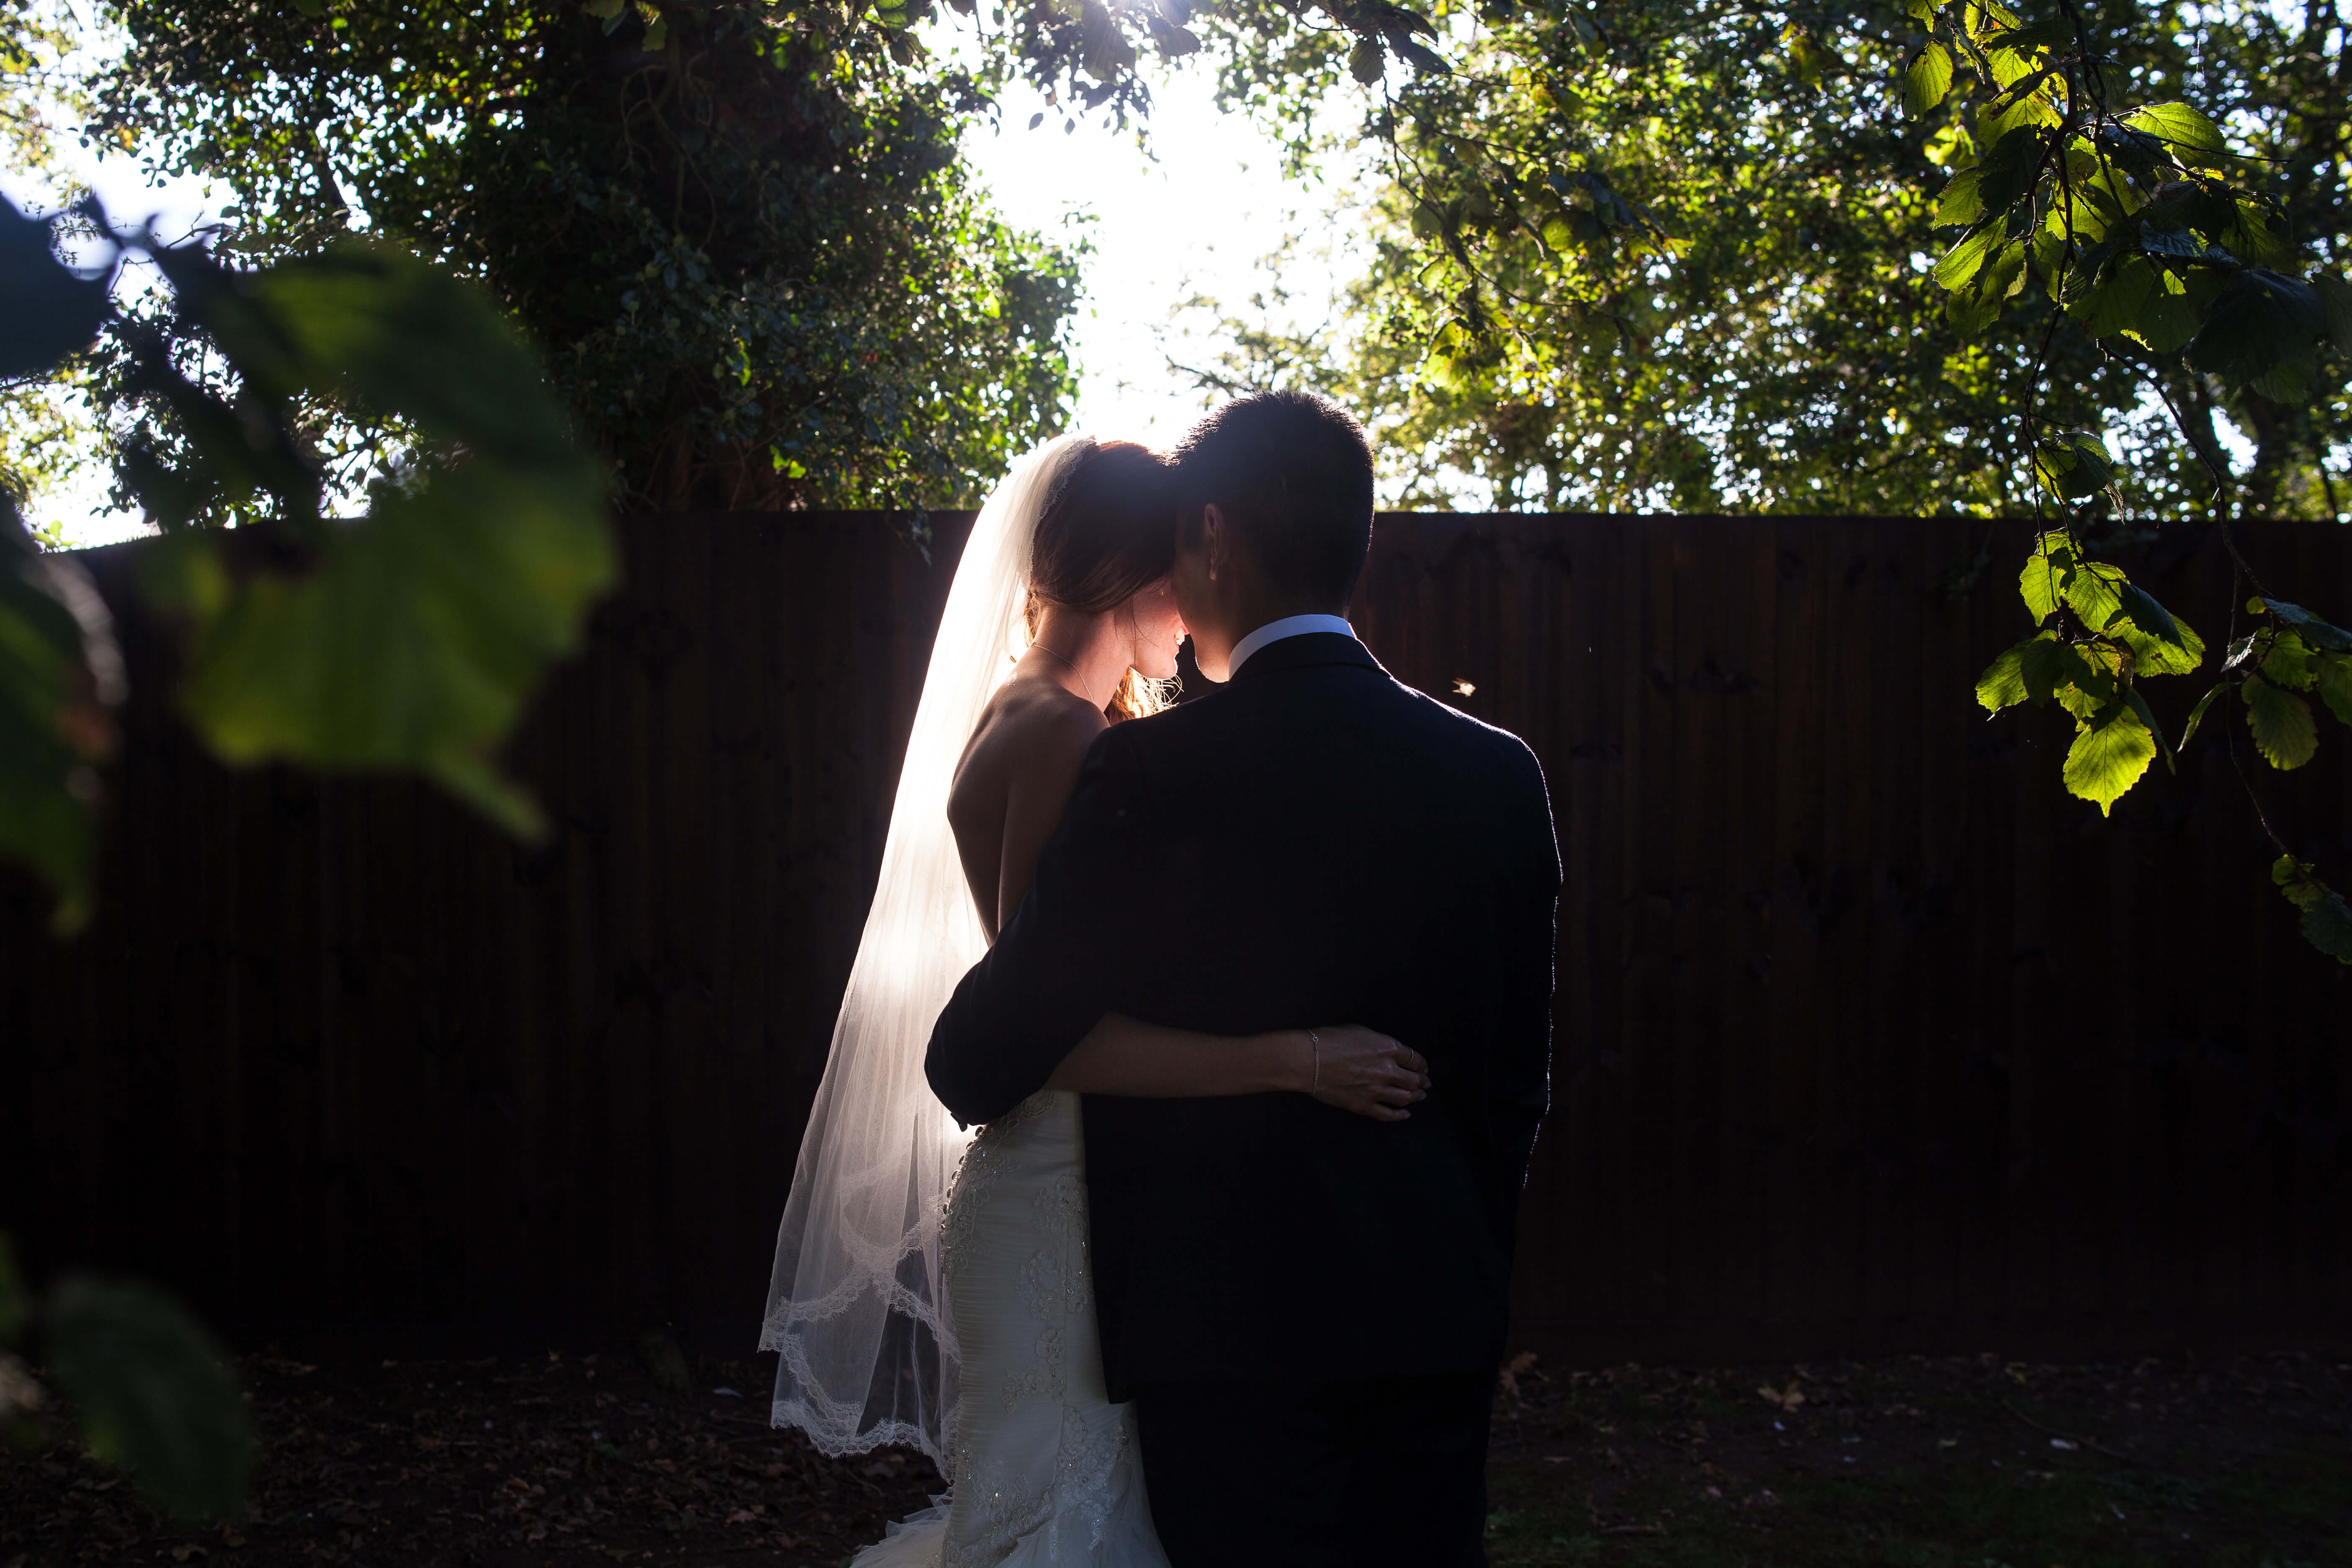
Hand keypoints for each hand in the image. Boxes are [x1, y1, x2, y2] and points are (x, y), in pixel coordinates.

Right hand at [1300, 1026, 1428, 1121]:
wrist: (1309, 1060)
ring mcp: (1377, 1091)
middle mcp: (1387, 1071)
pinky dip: (1400, 1115)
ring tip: (1419, 1096)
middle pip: (1414, 1080)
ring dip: (1415, 1097)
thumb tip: (1388, 1053)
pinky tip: (1405, 1114)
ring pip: (1405, 1098)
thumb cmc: (1330, 1040)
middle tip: (1425, 1083)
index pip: (1414, 1059)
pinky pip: (1388, 1114)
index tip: (1423, 1067)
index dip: (1422, 1065)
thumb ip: (1380, 1044)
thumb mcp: (1361, 1032)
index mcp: (1388, 1049)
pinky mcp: (1364, 1106)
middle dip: (1422, 1081)